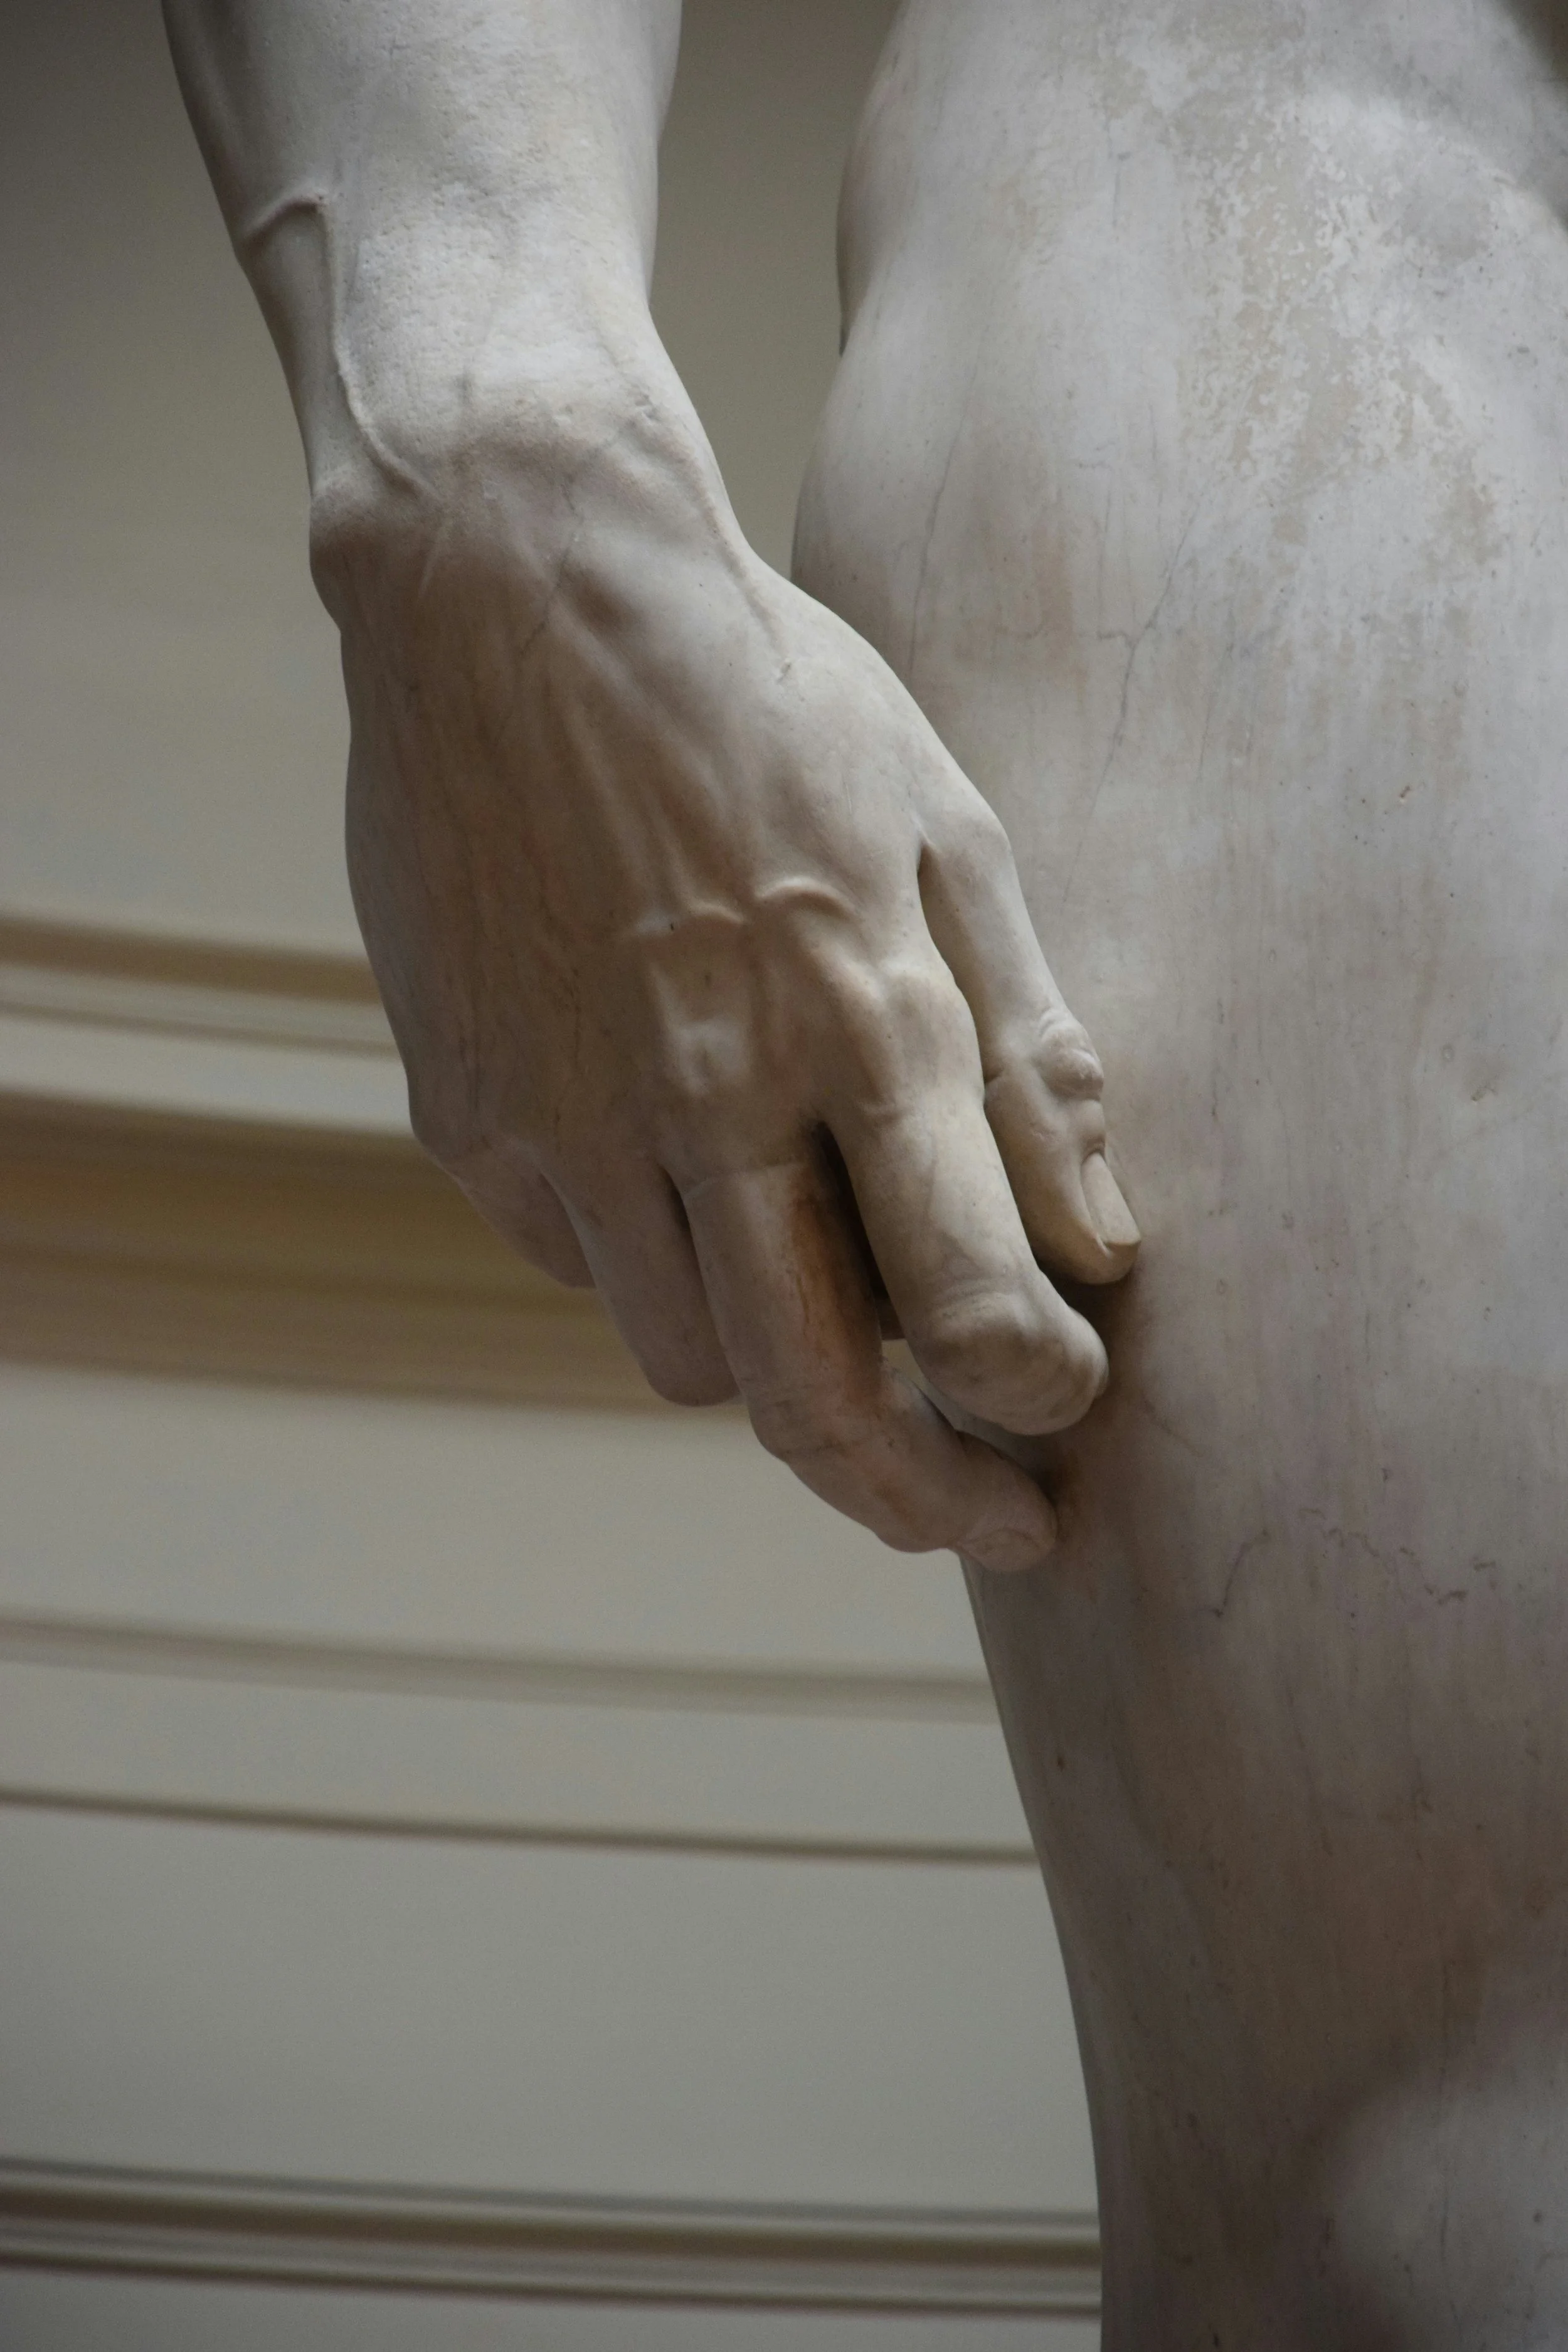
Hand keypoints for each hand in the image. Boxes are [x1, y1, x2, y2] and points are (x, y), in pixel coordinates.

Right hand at [317, 407, 1138, 1572]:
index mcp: (856, 1014)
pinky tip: (681, 1166)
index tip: (1068, 1410)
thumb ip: (1030, 1046)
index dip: (1041, 1399)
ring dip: (774, 1368)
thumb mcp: (948, 828)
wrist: (514, 591)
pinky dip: (650, 1257)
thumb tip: (1103, 1243)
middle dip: (919, 1499)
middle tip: (986, 1525)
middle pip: (812, 1402)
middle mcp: (708, 1091)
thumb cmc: (766, 699)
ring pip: (686, 1359)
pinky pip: (578, 1260)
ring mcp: (565, 1113)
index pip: (971, 1302)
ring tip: (825, 1297)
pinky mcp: (467, 1109)